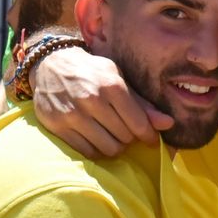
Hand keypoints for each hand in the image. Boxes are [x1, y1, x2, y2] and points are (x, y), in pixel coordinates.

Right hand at [30, 46, 170, 158]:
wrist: (50, 65)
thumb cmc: (91, 72)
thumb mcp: (117, 78)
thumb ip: (142, 103)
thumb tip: (168, 124)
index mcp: (111, 85)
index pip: (138, 123)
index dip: (149, 135)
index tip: (150, 138)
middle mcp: (92, 100)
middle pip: (125, 137)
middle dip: (130, 138)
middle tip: (126, 131)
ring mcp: (73, 115)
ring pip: (107, 148)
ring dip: (115, 146)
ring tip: (112, 136)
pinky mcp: (58, 126)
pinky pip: (87, 152)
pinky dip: (97, 150)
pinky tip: (97, 139)